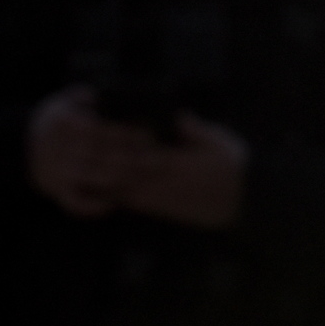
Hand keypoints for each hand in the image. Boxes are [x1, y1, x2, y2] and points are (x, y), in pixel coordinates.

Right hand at [27, 86, 153, 218]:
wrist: (18, 146)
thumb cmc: (54, 121)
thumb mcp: (64, 100)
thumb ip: (86, 96)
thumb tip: (110, 94)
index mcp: (66, 122)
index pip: (104, 129)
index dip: (129, 133)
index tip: (151, 136)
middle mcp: (61, 148)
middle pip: (105, 156)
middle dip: (134, 159)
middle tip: (159, 161)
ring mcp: (58, 171)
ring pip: (97, 179)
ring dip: (122, 181)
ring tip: (144, 179)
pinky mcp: (54, 190)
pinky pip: (75, 202)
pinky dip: (93, 206)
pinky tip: (112, 205)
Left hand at [28, 92, 246, 229]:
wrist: (245, 201)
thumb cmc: (235, 168)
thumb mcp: (221, 141)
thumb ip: (197, 130)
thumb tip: (178, 116)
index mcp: (178, 160)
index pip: (143, 147)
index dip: (121, 138)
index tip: (102, 126)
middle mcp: (165, 180)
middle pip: (126, 167)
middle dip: (103, 157)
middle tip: (79, 145)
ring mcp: (161, 197)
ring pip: (124, 186)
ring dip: (101, 177)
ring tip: (78, 166)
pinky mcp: (161, 209)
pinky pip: (131, 203)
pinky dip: (111, 195)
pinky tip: (95, 189)